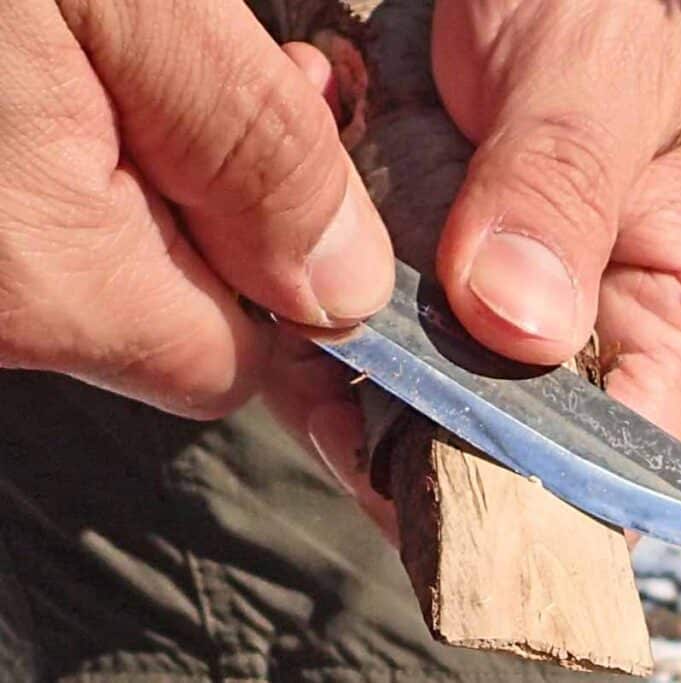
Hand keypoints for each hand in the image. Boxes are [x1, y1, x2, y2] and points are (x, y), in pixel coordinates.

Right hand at [0, 1, 392, 417]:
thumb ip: (248, 148)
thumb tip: (344, 285)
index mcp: (40, 276)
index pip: (224, 364)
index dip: (283, 286)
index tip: (299, 179)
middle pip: (157, 319)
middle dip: (213, 207)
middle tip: (207, 69)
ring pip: (88, 268)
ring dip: (141, 167)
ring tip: (119, 44)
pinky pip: (27, 223)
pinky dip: (63, 154)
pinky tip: (55, 60)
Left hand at [301, 0, 680, 541]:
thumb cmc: (649, 12)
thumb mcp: (610, 77)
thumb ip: (564, 191)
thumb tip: (511, 324)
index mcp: (680, 334)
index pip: (597, 484)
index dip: (490, 492)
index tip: (381, 434)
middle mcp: (600, 352)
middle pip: (482, 456)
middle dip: (382, 402)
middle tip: (312, 314)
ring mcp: (522, 328)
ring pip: (410, 402)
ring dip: (339, 333)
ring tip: (305, 246)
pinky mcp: (462, 291)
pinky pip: (377, 333)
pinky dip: (327, 287)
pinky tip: (313, 220)